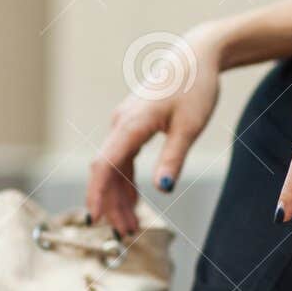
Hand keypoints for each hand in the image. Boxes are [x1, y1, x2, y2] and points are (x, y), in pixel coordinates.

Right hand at [86, 27, 222, 234]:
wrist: (196, 55)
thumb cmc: (195, 86)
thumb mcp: (189, 126)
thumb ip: (173, 157)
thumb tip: (162, 188)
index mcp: (131, 124)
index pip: (104, 165)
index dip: (97, 194)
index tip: (95, 219)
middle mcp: (121, 124)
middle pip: (106, 171)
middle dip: (111, 204)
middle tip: (124, 234)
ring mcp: (124, 124)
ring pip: (113, 167)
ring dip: (119, 196)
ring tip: (131, 225)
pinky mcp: (132, 125)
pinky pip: (122, 158)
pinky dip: (126, 181)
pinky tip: (134, 200)